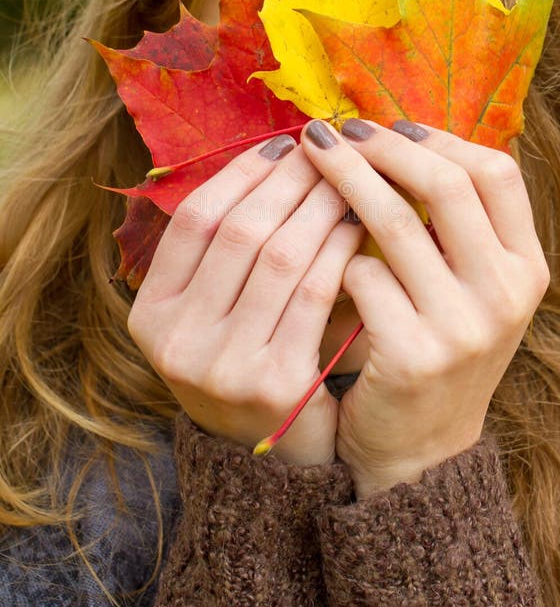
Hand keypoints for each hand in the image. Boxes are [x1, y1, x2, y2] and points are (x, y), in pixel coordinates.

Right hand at [128, 135, 364, 467]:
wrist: (277, 462)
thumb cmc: (252, 366)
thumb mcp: (219, 316)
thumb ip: (231, 254)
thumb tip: (278, 158)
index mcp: (152, 314)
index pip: (193, 221)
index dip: (240, 174)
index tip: (283, 144)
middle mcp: (174, 339)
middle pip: (238, 231)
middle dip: (290, 180)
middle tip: (329, 150)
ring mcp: (220, 364)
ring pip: (278, 254)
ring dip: (320, 205)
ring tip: (353, 178)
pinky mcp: (274, 382)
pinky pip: (314, 291)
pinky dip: (339, 249)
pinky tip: (361, 225)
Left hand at [300, 118, 549, 496]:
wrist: (418, 445)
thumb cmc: (432, 346)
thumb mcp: (466, 288)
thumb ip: (451, 226)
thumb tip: (393, 137)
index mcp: (526, 266)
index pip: (497, 173)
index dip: (439, 139)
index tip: (390, 125)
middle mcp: (507, 293)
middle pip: (446, 186)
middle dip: (383, 147)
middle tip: (336, 129)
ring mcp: (464, 328)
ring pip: (396, 223)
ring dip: (345, 180)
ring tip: (310, 156)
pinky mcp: (413, 356)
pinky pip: (362, 275)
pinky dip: (335, 257)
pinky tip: (321, 258)